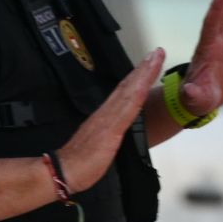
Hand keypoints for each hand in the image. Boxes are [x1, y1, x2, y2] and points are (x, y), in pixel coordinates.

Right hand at [61, 47, 165, 189]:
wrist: (65, 169)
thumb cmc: (81, 161)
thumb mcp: (98, 143)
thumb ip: (106, 133)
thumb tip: (114, 130)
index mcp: (105, 115)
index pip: (123, 91)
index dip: (136, 76)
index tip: (149, 62)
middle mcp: (107, 111)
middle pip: (128, 85)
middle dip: (144, 68)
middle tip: (157, 51)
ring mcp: (110, 117)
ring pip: (131, 90)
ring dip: (144, 73)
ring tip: (156, 57)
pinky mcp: (113, 128)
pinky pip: (129, 107)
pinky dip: (138, 91)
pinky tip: (146, 82)